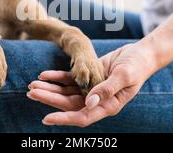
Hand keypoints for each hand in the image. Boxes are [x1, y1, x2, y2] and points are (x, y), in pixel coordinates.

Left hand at [27, 42, 158, 126]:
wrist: (141, 53)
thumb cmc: (137, 66)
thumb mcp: (124, 76)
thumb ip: (107, 89)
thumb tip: (89, 103)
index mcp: (108, 105)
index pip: (82, 117)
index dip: (64, 118)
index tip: (46, 118)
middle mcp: (97, 100)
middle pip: (68, 104)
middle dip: (49, 99)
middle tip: (31, 93)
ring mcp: (92, 89)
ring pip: (66, 92)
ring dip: (49, 89)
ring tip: (32, 85)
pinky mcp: (89, 76)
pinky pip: (69, 79)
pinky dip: (56, 77)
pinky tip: (44, 74)